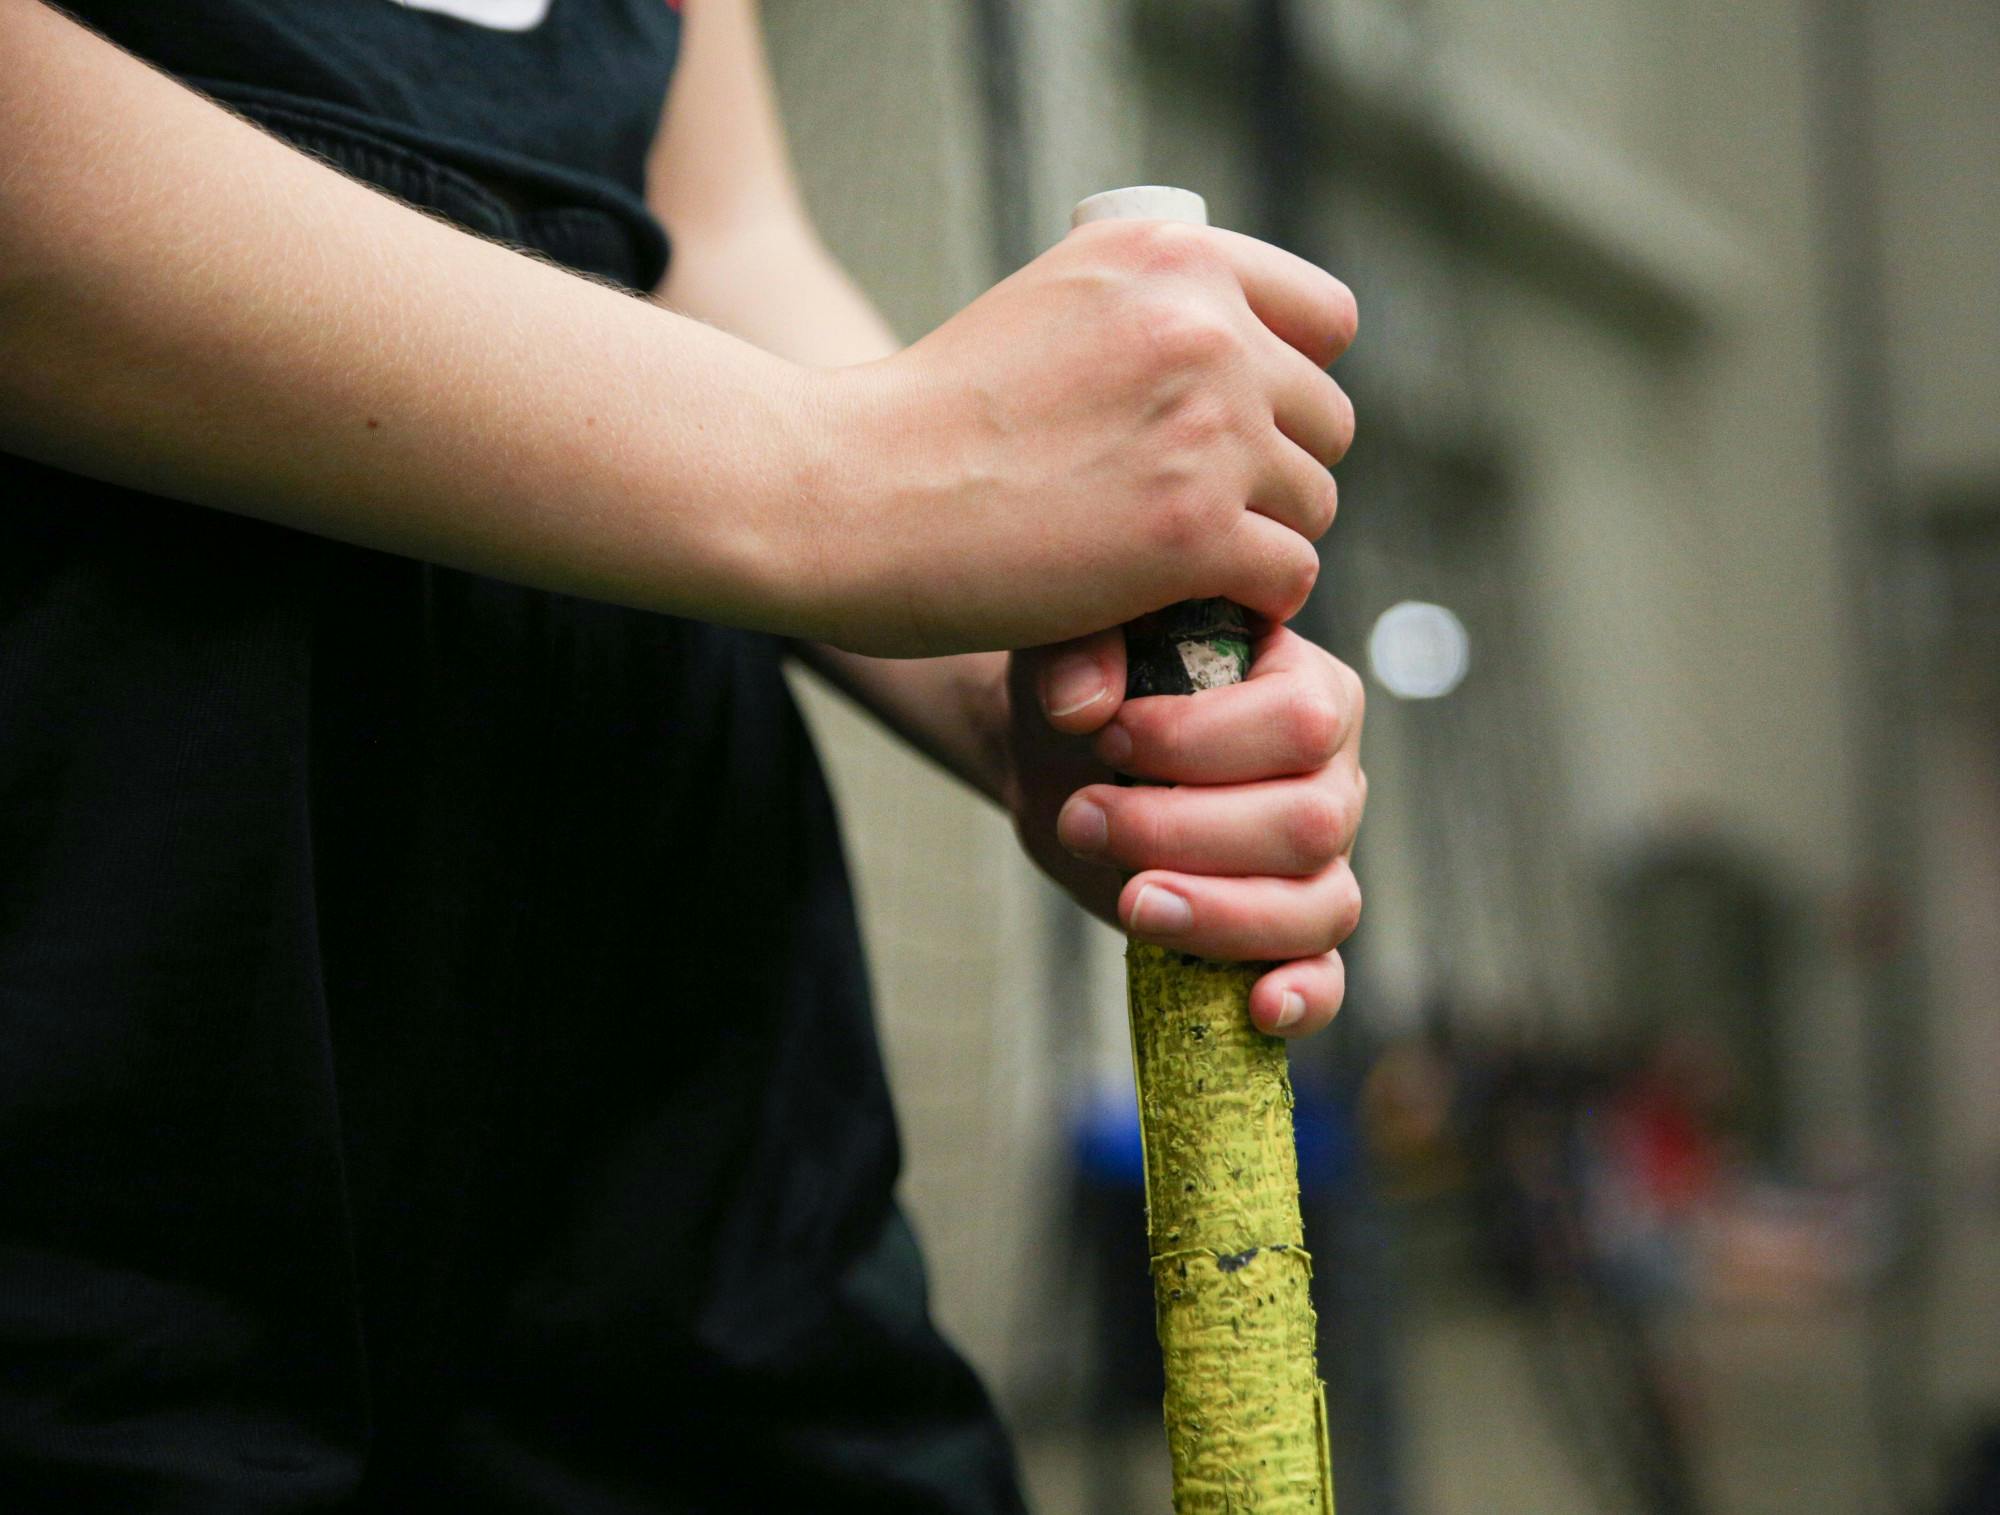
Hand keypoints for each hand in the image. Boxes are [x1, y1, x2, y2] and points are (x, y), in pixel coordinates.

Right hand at [809, 220, 1355, 655]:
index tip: (1247, 426)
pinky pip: (1289, 575)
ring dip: (1262, 542)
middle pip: (1327, 421)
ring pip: (1315, 504)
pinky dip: (1249, 602)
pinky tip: (1189, 604)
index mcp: (1172, 254)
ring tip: (1185, 563)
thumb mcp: (1051, 303)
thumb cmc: (934, 414)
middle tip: (1202, 512)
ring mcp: (1206, 431)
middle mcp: (1204, 327)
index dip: (1296, 383)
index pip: (1327, 319)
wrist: (849, 490)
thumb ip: (1153, 311)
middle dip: (1276, 473)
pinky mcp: (1193, 534)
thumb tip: (1250, 353)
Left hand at [1005, 622, 1364, 1037]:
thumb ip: (1078, 649)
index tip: (1105, 737)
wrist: (1062, 756)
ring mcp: (1324, 860)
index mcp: (1308, 685)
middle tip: (1083, 818)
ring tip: (1129, 902)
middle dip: (1183, 832)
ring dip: (1219, 914)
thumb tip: (1084, 708)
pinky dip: (1302, 998)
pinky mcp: (1290, 932)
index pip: (1299, 722)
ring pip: (1322, 907)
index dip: (1198, 741)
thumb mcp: (1072, 641)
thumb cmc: (1087, 688)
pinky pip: (1326, 975)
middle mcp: (1333, 775)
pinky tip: (1257, 1007)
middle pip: (1311, 824)